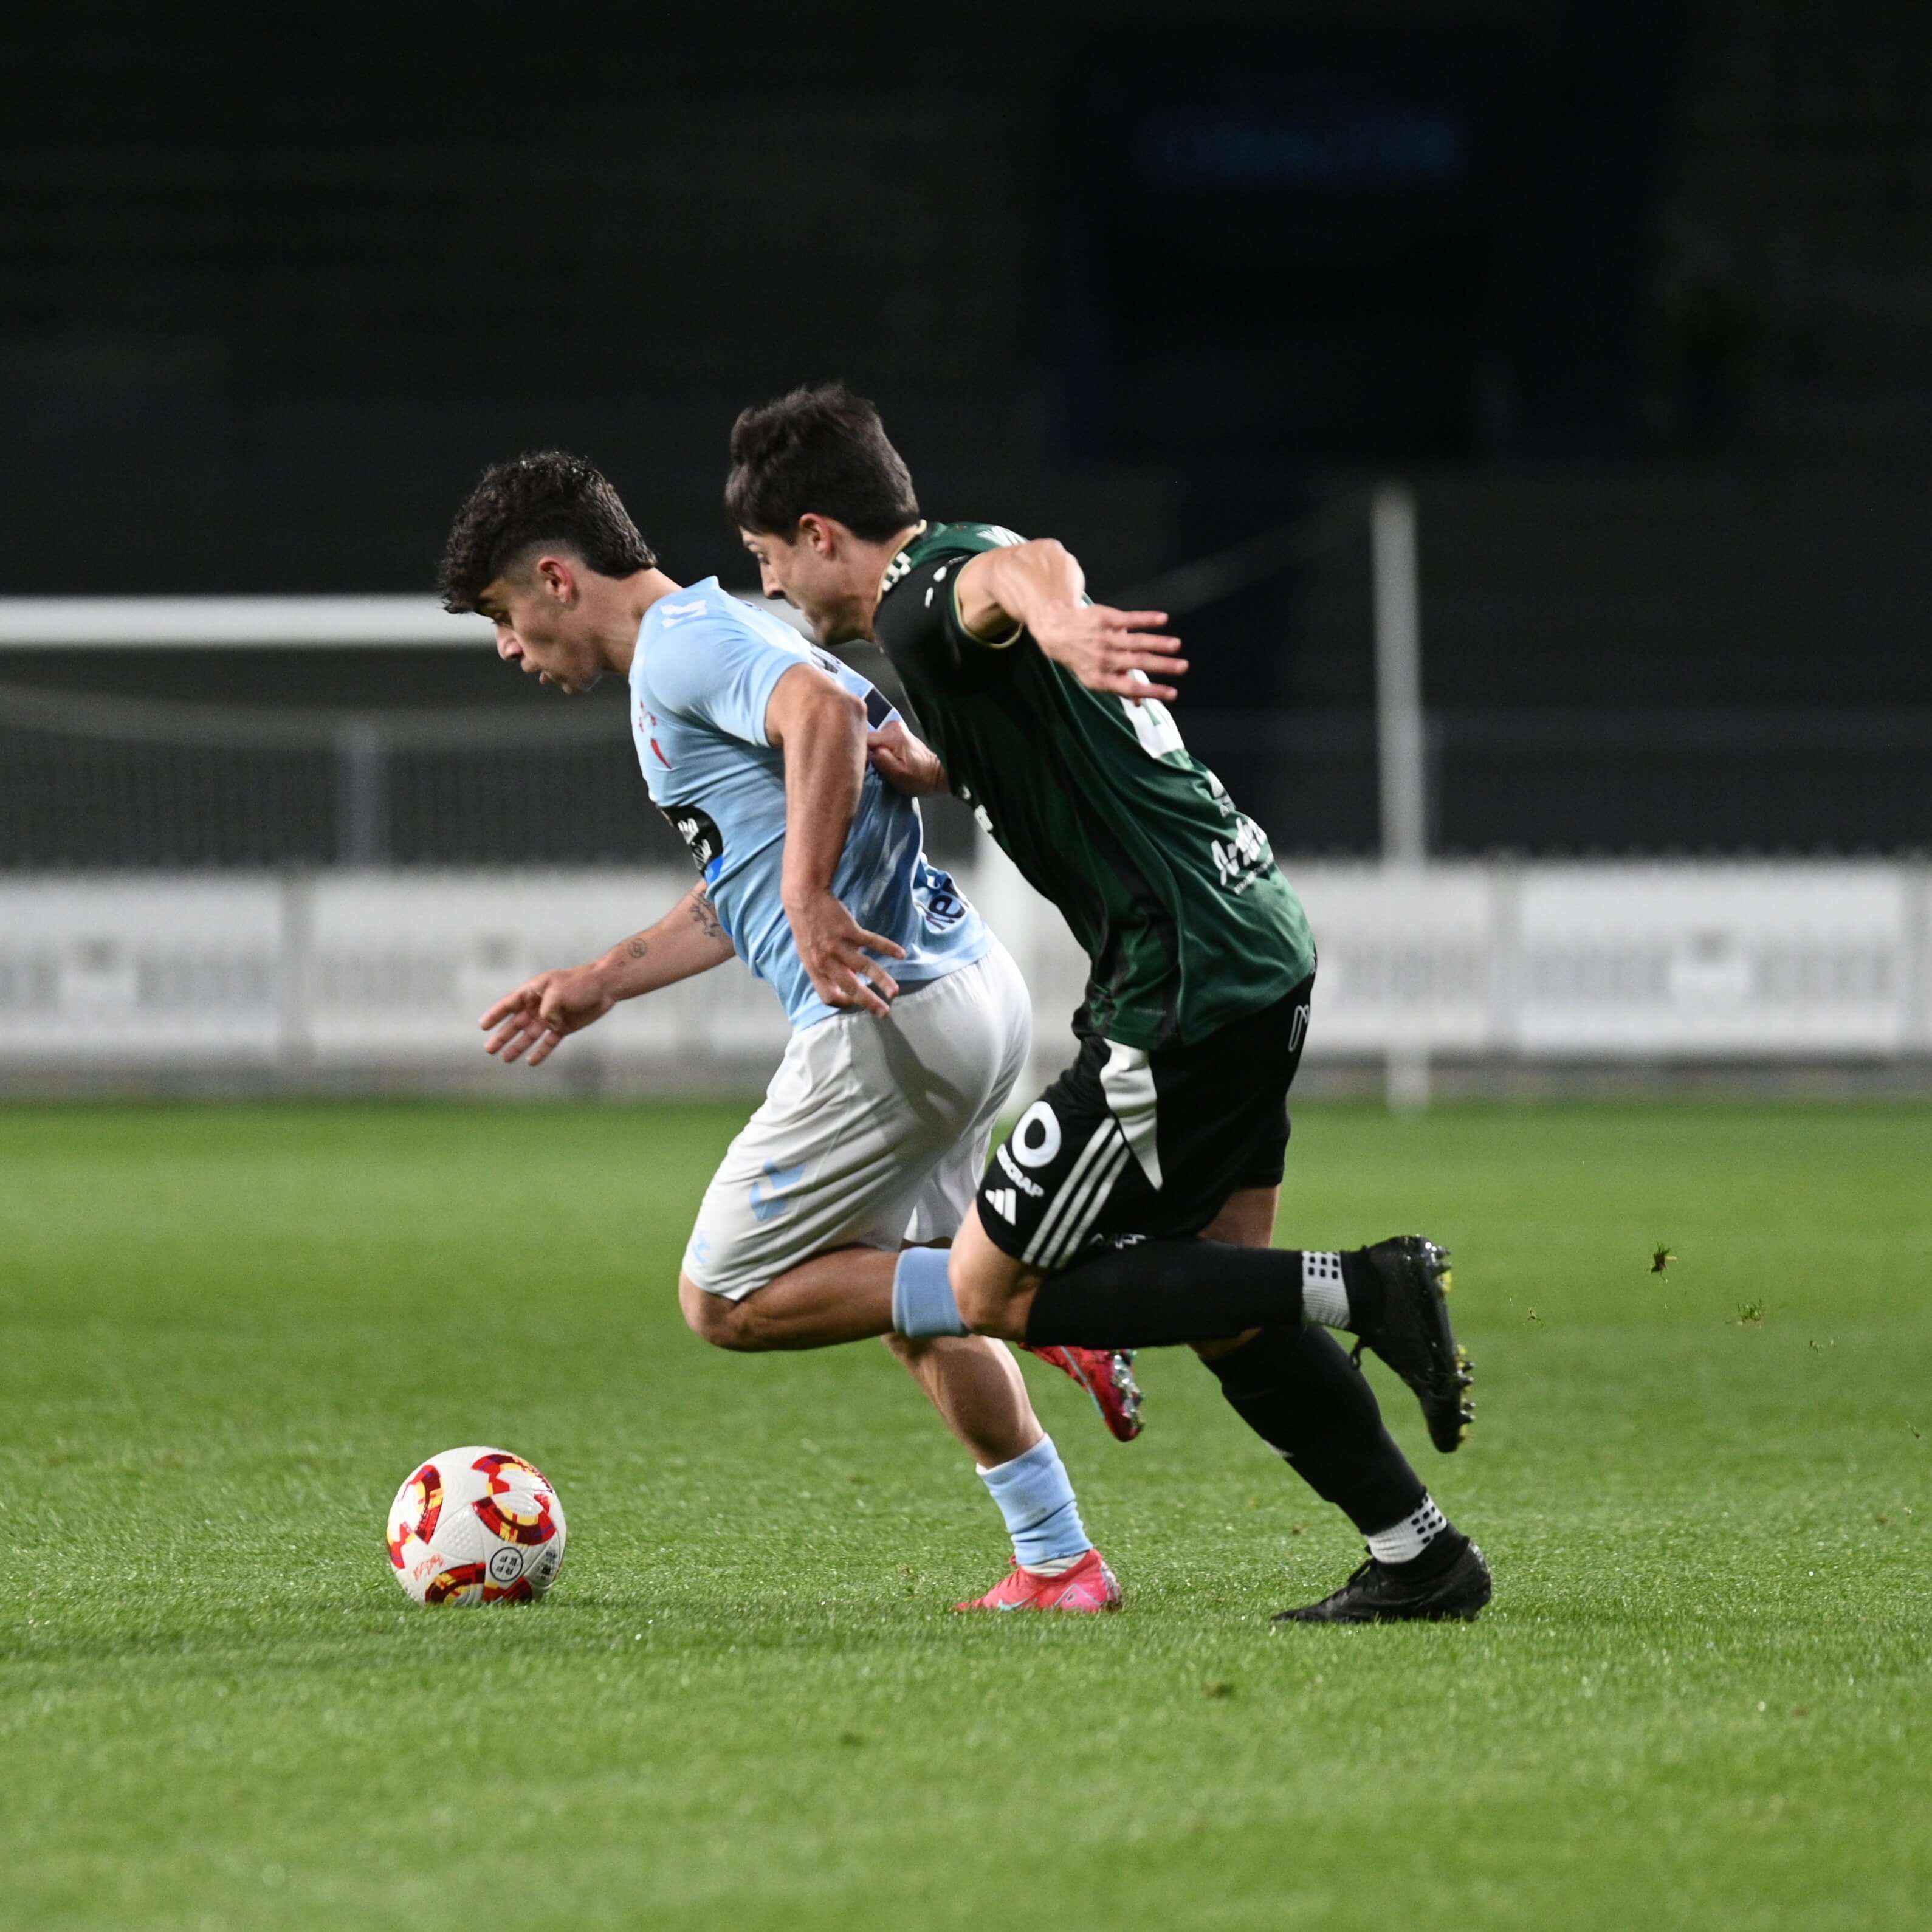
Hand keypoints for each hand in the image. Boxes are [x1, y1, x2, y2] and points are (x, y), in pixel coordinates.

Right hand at [479, 965, 616, 1066]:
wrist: (605, 986)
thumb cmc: (580, 983)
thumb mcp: (559, 992)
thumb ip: (548, 1010)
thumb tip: (548, 1025)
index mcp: (533, 991)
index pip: (509, 1004)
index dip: (495, 1015)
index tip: (482, 1026)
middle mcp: (539, 1005)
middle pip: (516, 1023)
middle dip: (502, 1036)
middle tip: (489, 1049)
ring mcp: (551, 1017)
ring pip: (530, 1035)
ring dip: (517, 1046)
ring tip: (504, 1059)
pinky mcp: (564, 1026)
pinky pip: (548, 1041)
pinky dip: (541, 1051)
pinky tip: (530, 1061)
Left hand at [784, 889, 905, 1017]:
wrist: (804, 900)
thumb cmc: (806, 929)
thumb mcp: (809, 954)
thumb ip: (827, 969)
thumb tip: (849, 980)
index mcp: (815, 969)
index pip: (828, 996)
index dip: (842, 1003)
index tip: (854, 1001)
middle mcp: (826, 961)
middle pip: (850, 987)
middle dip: (868, 1002)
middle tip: (883, 1012)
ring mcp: (838, 946)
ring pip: (865, 968)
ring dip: (882, 981)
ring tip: (894, 992)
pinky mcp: (850, 931)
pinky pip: (873, 942)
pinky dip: (888, 948)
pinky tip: (901, 954)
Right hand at [866, 719, 948, 795]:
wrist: (937, 774)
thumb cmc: (920, 778)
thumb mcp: (898, 774)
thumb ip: (880, 759)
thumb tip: (866, 751)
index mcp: (892, 733)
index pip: (864, 739)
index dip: (860, 753)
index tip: (864, 766)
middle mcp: (892, 725)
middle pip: (867, 738)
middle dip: (867, 753)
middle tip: (874, 767)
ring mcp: (895, 728)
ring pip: (872, 741)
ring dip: (873, 752)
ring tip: (881, 765)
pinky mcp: (896, 733)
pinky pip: (879, 741)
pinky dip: (879, 751)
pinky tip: (886, 760)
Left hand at [1026, 601, 1187, 700]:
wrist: (1057, 630)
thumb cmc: (1082, 658)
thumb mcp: (1094, 678)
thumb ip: (1119, 687)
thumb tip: (1140, 704)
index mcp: (1100, 679)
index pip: (1130, 689)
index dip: (1152, 692)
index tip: (1173, 693)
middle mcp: (1102, 660)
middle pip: (1137, 663)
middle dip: (1162, 666)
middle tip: (1183, 667)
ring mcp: (1104, 638)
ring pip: (1136, 641)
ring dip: (1158, 643)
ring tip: (1176, 645)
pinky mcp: (1106, 619)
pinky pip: (1130, 619)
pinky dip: (1146, 619)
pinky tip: (1162, 619)